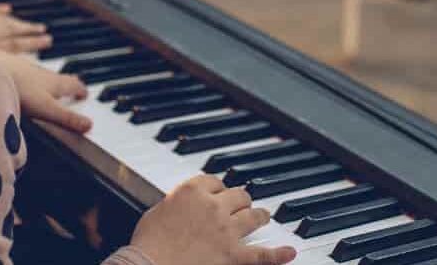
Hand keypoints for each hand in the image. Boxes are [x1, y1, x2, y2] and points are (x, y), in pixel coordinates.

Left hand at [0, 4, 51, 53]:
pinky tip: (7, 8)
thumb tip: (7, 79)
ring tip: (34, 26)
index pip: (14, 46)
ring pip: (0, 21)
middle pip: (10, 32)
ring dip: (18, 22)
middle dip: (29, 32)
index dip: (32, 43)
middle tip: (46, 34)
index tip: (48, 41)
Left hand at [0, 51, 91, 132]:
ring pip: (37, 72)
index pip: (73, 85)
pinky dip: (21, 71)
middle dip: (65, 81)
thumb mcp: (46, 109)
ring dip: (44, 76)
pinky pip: (17, 67)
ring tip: (46, 79)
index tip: (85, 93)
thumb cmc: (18, 89)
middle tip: (71, 84)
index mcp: (54, 82)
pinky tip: (15, 74)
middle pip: (57, 77)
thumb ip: (67, 119)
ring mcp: (21, 67)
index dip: (80, 90)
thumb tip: (90, 126)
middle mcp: (40, 72)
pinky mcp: (3, 65)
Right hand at [131, 177, 295, 264]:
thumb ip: (176, 203)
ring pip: (253, 215)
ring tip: (264, 216)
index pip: (215, 181)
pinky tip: (290, 252)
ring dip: (260, 215)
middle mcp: (214, 205)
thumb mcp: (156, 211)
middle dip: (240, 201)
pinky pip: (261, 254)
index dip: (217, 190)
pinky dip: (277, 254)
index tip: (217, 194)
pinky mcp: (232, 255)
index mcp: (193, 190)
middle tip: (241, 206)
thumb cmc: (146, 244)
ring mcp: (226, 230)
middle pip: (238, 195)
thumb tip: (183, 205)